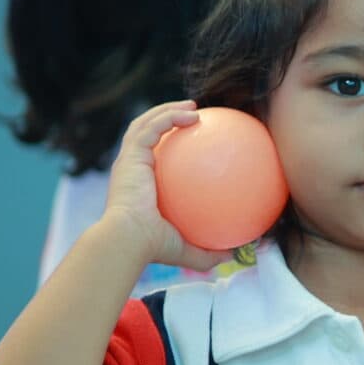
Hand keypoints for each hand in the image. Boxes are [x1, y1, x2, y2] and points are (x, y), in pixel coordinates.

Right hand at [105, 102, 240, 273]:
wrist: (129, 241)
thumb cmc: (152, 247)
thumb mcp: (187, 250)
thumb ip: (208, 251)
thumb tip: (235, 256)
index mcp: (138, 186)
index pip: (149, 158)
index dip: (166, 145)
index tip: (190, 140)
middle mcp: (130, 170)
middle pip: (144, 134)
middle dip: (165, 118)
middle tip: (193, 114)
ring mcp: (128, 161)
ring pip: (144, 124)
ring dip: (168, 110)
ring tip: (194, 107)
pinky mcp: (130, 155)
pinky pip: (152, 127)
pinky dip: (169, 117)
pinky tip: (194, 115)